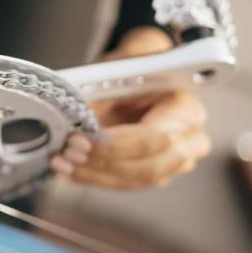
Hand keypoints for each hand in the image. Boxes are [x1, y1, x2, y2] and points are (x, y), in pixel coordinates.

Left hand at [49, 27, 211, 188]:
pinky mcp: (154, 174)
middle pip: (147, 166)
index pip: (154, 137)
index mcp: (187, 110)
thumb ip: (101, 95)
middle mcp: (190, 141)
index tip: (83, 140)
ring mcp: (175, 163)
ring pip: (133, 180)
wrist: (145, 74)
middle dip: (103, 162)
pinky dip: (92, 177)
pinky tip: (66, 171)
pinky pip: (123, 183)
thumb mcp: (119, 72)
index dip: (116, 144)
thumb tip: (72, 116)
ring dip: (92, 174)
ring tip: (61, 163)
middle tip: (69, 152)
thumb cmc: (135, 70)